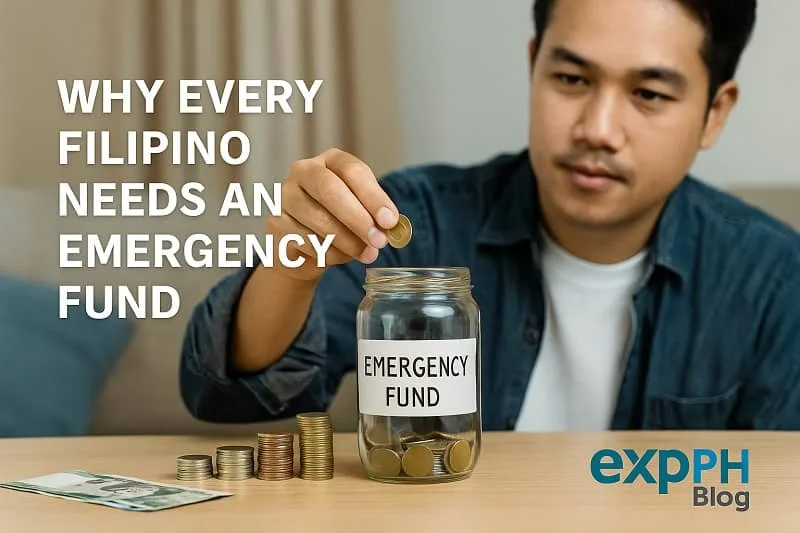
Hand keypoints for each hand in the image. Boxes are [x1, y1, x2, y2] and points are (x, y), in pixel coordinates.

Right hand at [267, 148, 399, 280]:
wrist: (304, 247)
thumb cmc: (339, 221)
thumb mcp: (362, 211)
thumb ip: (375, 215)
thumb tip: (388, 227)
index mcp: (330, 161)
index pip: (352, 170)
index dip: (373, 197)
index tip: (389, 221)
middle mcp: (303, 171)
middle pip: (330, 190)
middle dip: (358, 218)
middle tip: (379, 241)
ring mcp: (286, 197)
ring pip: (318, 220)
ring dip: (348, 242)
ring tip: (366, 254)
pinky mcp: (276, 224)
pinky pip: (307, 242)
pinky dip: (330, 254)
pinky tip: (339, 256)